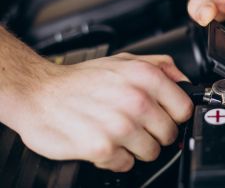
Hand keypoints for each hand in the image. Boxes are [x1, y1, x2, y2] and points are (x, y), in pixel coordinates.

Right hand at [12, 53, 192, 171]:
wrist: (39, 92)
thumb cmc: (81, 79)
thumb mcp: (124, 60)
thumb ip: (160, 66)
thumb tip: (184, 81)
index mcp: (145, 77)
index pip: (184, 109)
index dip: (175, 115)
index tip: (164, 116)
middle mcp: (136, 100)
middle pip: (169, 134)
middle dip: (155, 133)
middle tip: (136, 125)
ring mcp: (120, 126)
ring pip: (151, 152)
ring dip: (136, 147)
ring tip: (117, 132)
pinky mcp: (103, 148)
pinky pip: (127, 164)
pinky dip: (116, 158)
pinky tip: (104, 141)